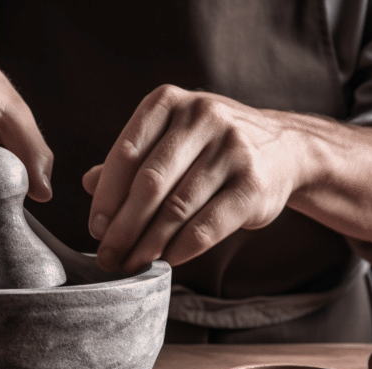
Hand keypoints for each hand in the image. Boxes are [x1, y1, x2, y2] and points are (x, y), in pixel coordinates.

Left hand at [85, 85, 302, 272]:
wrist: (284, 147)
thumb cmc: (211, 146)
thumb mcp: (170, 138)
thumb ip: (132, 159)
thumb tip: (88, 183)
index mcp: (169, 101)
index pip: (127, 154)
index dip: (106, 197)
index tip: (95, 229)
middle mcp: (202, 117)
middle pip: (149, 184)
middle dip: (123, 227)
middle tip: (108, 255)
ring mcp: (232, 148)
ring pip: (177, 208)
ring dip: (148, 245)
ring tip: (131, 264)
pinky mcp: (253, 184)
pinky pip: (207, 225)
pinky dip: (181, 249)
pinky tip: (166, 260)